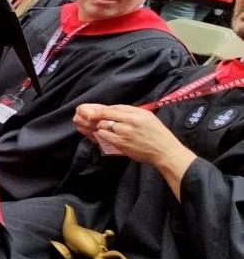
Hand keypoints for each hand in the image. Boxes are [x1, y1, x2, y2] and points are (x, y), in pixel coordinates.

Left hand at [73, 103, 196, 197]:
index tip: (98, 112)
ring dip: (101, 127)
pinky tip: (104, 136)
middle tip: (93, 119)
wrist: (165, 151)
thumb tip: (115, 111)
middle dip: (98, 117)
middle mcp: (132, 120)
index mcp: (139, 113)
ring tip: (102, 129)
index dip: (105, 109)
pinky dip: (102, 135)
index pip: (116, 107)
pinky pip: (105, 136)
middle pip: (107, 114)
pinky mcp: (122, 142)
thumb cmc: (158, 135)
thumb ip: (133, 113)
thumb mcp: (148, 118)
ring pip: (104, 125)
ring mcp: (126, 132)